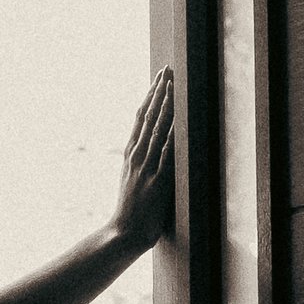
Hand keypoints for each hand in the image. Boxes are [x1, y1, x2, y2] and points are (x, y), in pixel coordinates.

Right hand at [111, 70, 175, 249]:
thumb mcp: (130, 181)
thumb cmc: (129, 212)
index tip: (159, 78)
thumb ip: (139, 163)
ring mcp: (147, 167)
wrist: (122, 234)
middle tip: (168, 69)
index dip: (151, 96)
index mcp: (130, 155)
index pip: (141, 118)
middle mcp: (137, 156)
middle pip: (149, 117)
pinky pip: (168, 153)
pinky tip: (181, 118)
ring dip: (166, 105)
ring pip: (157, 129)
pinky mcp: (159, 181)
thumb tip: (148, 148)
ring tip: (173, 83)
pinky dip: (174, 134)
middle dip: (159, 92)